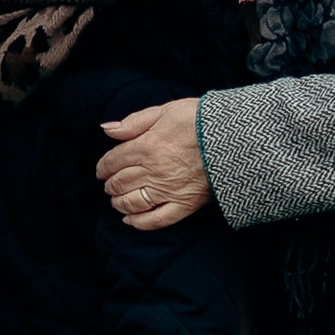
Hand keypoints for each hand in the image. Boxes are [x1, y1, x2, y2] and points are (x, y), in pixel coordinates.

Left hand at [95, 97, 209, 229]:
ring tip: (115, 201)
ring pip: (134, 202)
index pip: (114, 161)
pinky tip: (130, 221)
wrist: (234, 139)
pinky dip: (140, 223)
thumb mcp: (164, 111)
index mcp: (147, 146)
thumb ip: (133, 122)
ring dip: (119, 203)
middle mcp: (154, 171)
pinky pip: (158, 219)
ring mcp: (170, 190)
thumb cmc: (200, 120)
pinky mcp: (186, 205)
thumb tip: (107, 129)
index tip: (100, 171)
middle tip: (107, 185)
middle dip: (110, 185)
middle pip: (121, 182)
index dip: (103, 167)